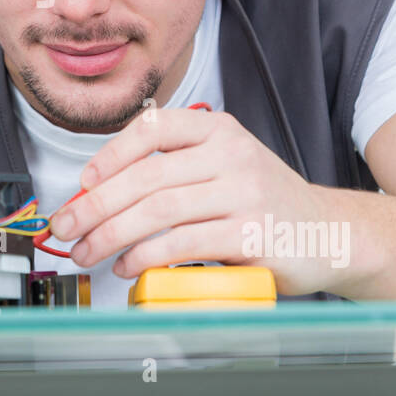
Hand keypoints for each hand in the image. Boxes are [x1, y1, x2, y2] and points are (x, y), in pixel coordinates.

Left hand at [46, 109, 339, 295]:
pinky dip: (145, 257)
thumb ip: (172, 169)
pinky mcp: (250, 236)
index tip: (82, 183)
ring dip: (111, 234)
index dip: (110, 155)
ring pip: (158, 210)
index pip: (152, 128)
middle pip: (146, 177)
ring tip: (87, 252)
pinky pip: (182, 244)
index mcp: (218, 130)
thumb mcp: (223, 166)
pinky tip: (127, 266)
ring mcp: (243, 194)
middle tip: (66, 227)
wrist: (329, 233)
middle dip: (95, 204)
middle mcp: (231, 155)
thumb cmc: (263, 202)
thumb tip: (97, 193)